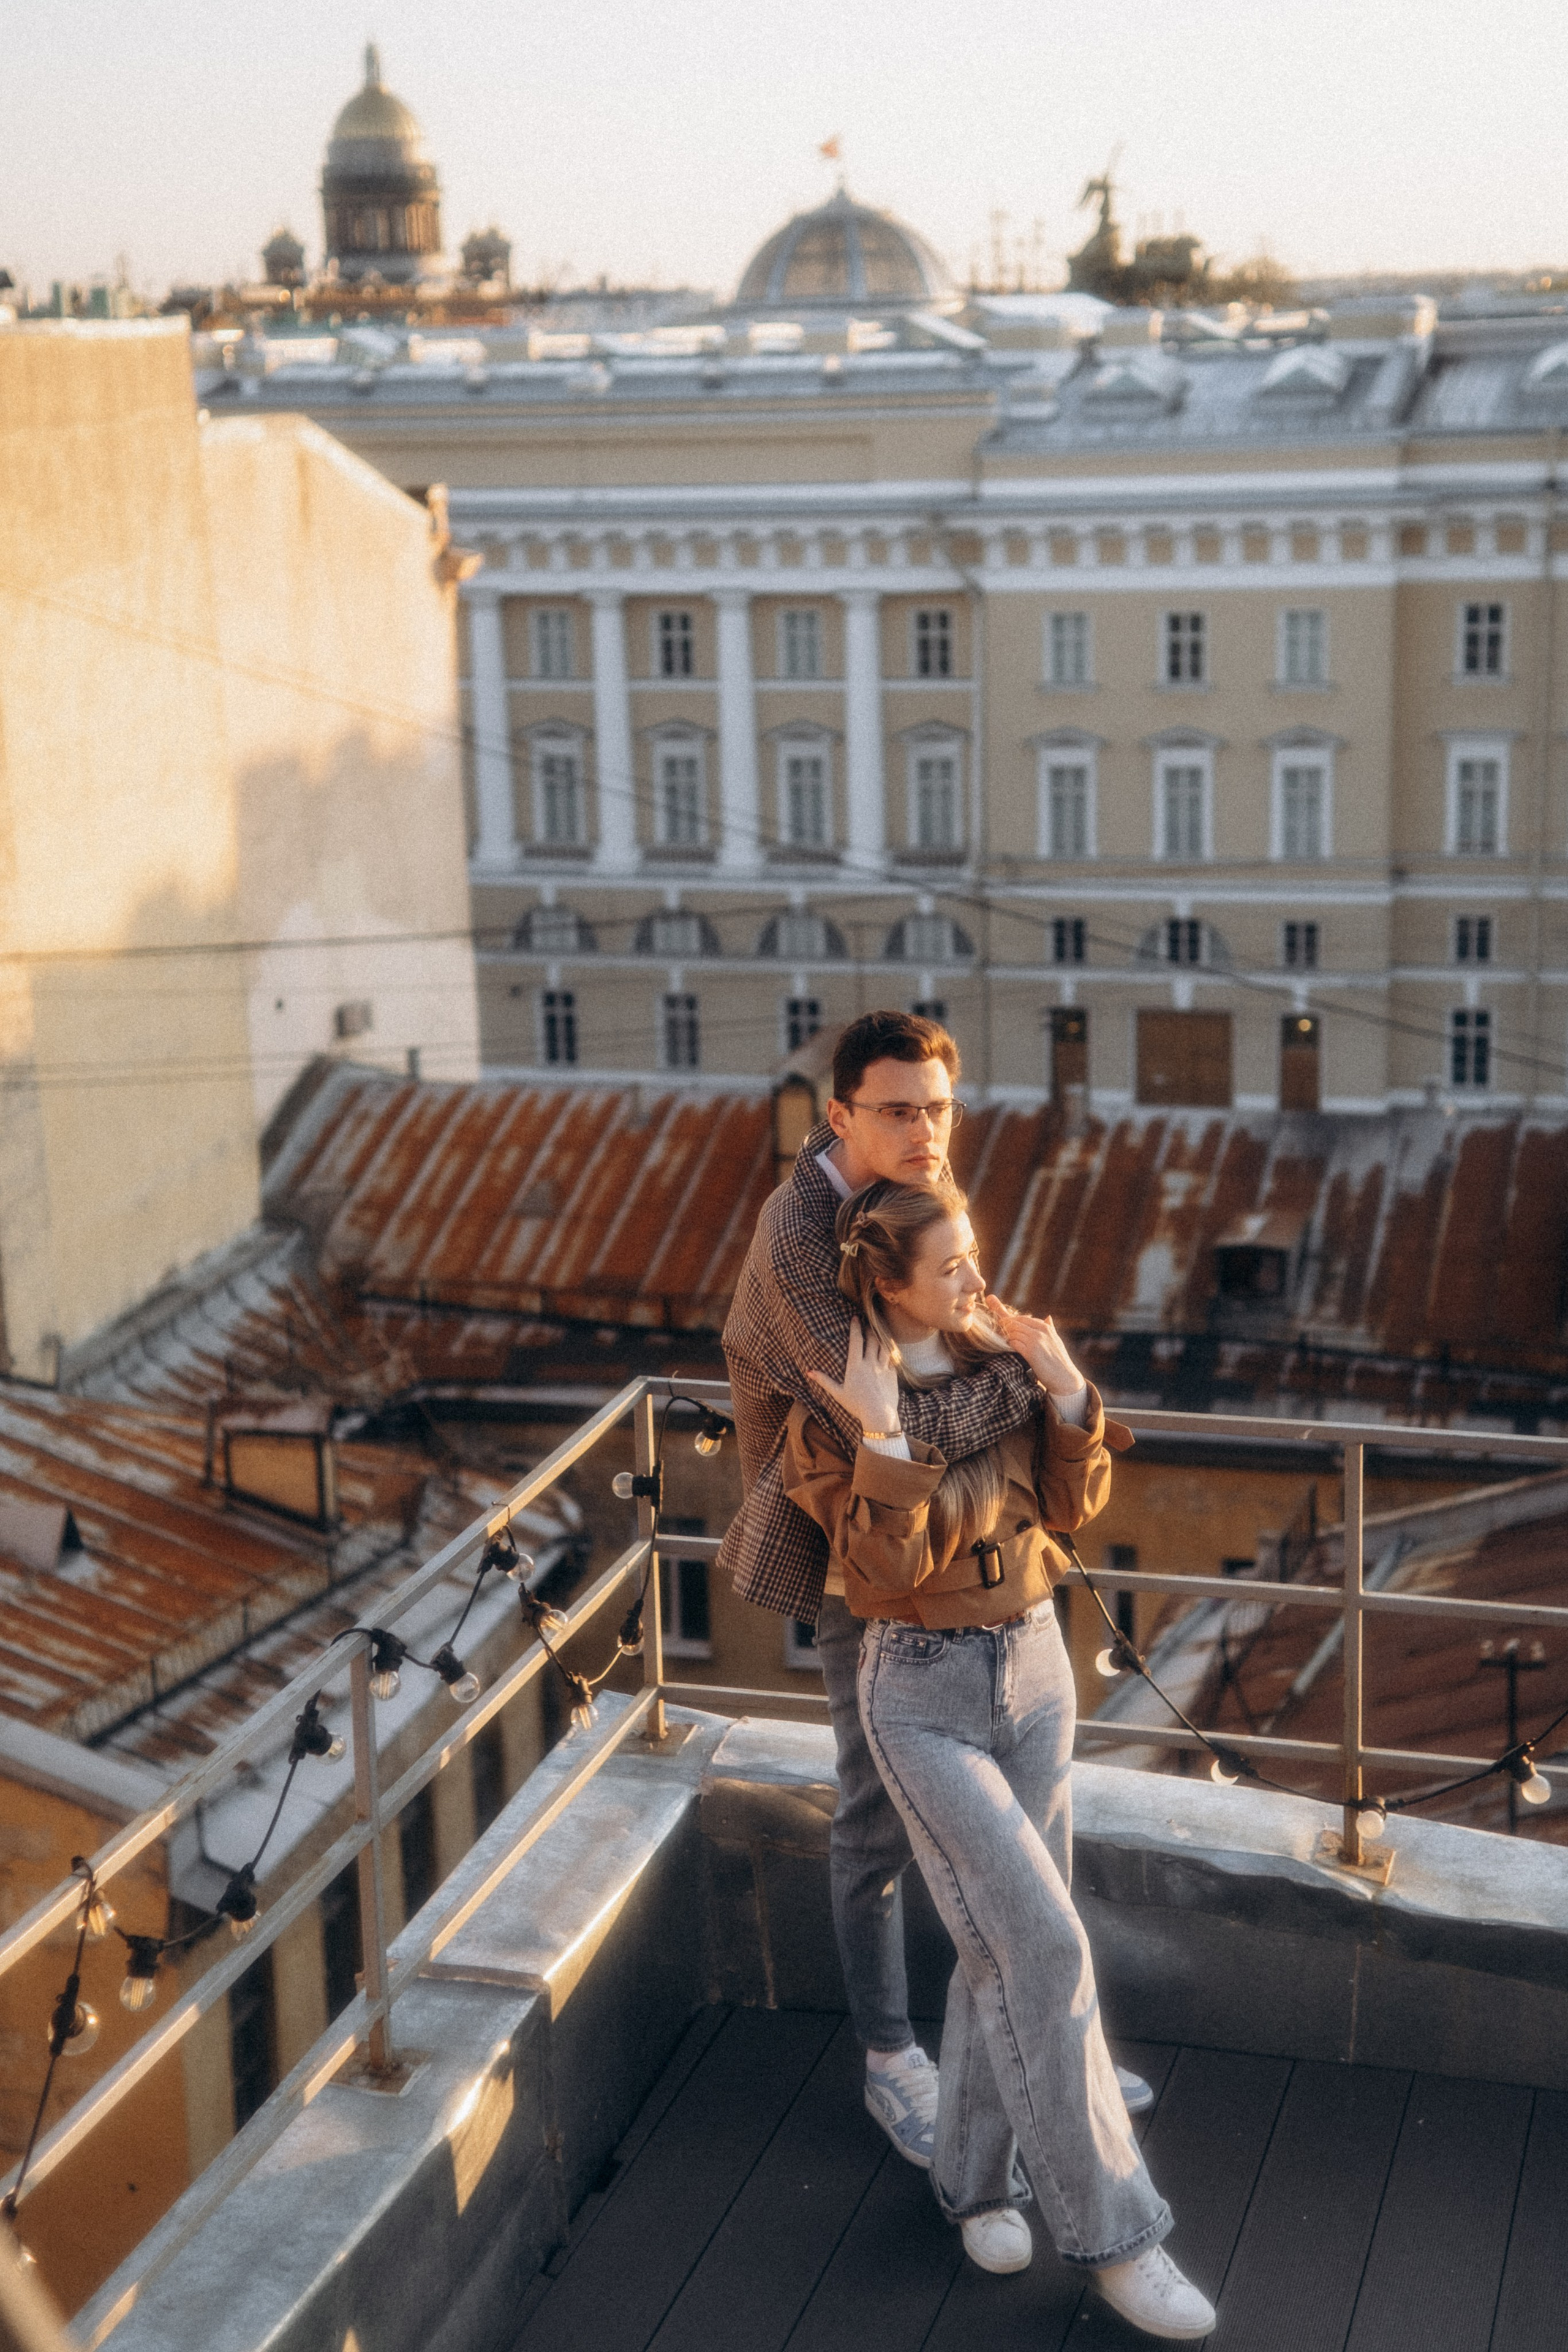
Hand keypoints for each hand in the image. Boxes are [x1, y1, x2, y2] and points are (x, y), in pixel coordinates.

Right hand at [807, 1320, 900, 1434]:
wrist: (879, 1415)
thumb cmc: (857, 1405)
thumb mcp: (838, 1393)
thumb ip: (824, 1381)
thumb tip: (809, 1372)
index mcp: (855, 1365)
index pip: (856, 1340)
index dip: (855, 1327)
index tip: (855, 1318)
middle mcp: (870, 1363)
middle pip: (872, 1339)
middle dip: (869, 1329)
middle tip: (868, 1323)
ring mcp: (883, 1368)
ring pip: (884, 1346)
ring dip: (881, 1337)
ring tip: (879, 1332)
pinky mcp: (893, 1374)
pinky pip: (892, 1358)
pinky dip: (890, 1351)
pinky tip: (889, 1349)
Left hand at [984, 1296, 1083, 1398]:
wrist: (1065, 1378)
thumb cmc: (1059, 1360)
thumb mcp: (1056, 1340)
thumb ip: (1050, 1328)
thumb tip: (1048, 1317)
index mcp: (1045, 1327)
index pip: (1022, 1318)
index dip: (1010, 1321)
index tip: (1001, 1320)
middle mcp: (1040, 1331)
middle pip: (1015, 1323)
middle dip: (1005, 1327)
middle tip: (1000, 1333)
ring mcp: (1036, 1341)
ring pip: (1013, 1332)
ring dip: (1007, 1337)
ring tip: (1005, 1342)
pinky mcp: (1031, 1352)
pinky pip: (1014, 1343)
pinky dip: (1010, 1345)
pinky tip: (1010, 1348)